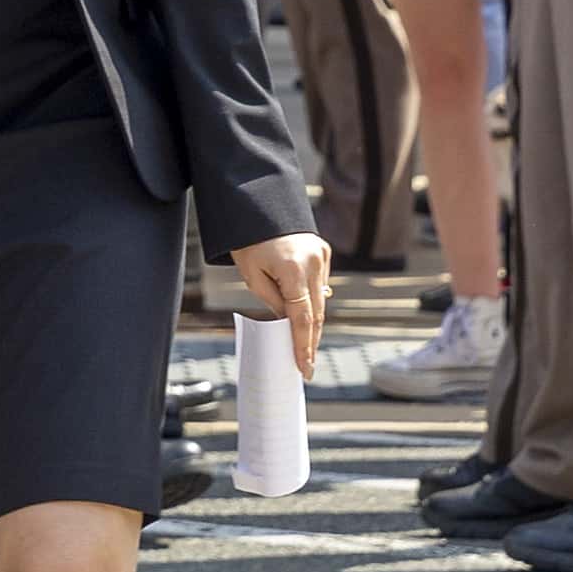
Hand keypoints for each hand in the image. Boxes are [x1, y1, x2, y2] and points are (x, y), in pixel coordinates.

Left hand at [232, 232, 334, 371]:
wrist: (258, 204)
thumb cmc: (249, 241)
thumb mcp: (253, 275)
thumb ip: (274, 302)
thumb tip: (289, 322)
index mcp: (293, 270)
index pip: (302, 318)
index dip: (303, 346)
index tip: (305, 367)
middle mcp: (314, 263)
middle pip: (317, 313)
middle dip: (311, 340)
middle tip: (306, 364)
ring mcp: (322, 256)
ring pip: (321, 300)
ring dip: (313, 322)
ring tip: (305, 346)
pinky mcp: (323, 251)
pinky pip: (320, 284)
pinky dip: (314, 300)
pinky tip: (308, 317)